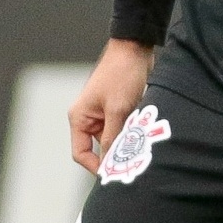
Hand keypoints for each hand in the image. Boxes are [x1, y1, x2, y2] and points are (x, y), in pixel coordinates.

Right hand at [68, 38, 155, 172]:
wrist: (134, 49)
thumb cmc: (121, 75)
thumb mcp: (117, 109)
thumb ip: (111, 137)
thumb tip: (110, 163)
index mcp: (79, 118)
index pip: (80, 153)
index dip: (96, 166)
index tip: (115, 173)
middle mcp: (87, 119)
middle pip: (97, 149)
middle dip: (114, 155)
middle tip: (132, 162)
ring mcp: (101, 115)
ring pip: (111, 141)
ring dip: (125, 143)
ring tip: (140, 143)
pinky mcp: (115, 111)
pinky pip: (120, 131)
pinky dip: (130, 134)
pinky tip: (143, 133)